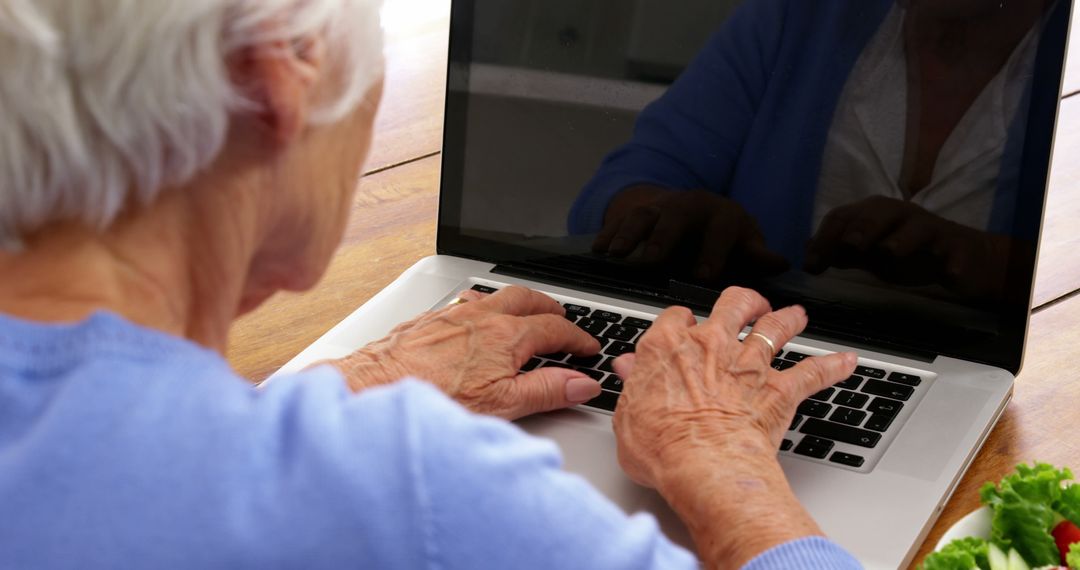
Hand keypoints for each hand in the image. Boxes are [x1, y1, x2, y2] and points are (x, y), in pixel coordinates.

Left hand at [330, 286, 602, 419]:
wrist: (377, 387)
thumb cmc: (433, 398)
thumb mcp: (502, 404)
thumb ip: (547, 390)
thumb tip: (581, 383)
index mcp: (506, 336)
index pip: (555, 329)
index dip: (578, 339)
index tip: (588, 348)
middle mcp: (482, 317)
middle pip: (528, 299)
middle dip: (551, 308)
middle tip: (564, 321)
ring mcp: (454, 314)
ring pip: (496, 296)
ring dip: (518, 302)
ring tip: (527, 313)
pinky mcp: (431, 319)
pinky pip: (466, 302)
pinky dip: (484, 305)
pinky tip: (477, 316)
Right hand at [592, 186, 787, 280]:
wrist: (695, 209)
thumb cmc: (724, 236)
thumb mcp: (745, 243)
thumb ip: (757, 256)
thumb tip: (781, 262)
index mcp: (722, 215)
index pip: (720, 230)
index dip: (714, 252)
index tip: (705, 275)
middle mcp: (691, 205)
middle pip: (676, 217)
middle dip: (663, 237)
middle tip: (651, 261)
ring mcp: (662, 206)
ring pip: (645, 214)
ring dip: (629, 233)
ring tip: (615, 254)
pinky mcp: (639, 210)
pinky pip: (621, 218)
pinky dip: (609, 232)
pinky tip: (599, 250)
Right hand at [610, 287, 856, 567]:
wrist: (704, 465)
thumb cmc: (662, 446)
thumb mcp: (627, 416)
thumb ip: (632, 385)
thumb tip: (627, 369)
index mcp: (668, 347)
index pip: (675, 316)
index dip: (681, 321)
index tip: (682, 328)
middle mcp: (711, 345)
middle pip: (732, 304)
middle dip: (742, 301)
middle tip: (748, 305)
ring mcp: (748, 364)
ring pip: (774, 327)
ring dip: (788, 319)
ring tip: (795, 316)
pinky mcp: (778, 390)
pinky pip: (813, 372)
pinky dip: (832, 366)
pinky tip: (846, 361)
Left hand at [805, 196, 1009, 299]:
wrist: (962, 257)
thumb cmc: (911, 253)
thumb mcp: (871, 254)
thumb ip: (843, 252)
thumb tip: (808, 250)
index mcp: (876, 215)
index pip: (844, 217)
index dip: (826, 238)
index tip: (812, 265)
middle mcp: (901, 215)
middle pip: (878, 213)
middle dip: (862, 228)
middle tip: (850, 247)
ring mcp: (930, 230)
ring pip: (916, 227)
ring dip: (902, 238)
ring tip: (889, 251)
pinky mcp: (955, 248)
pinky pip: (954, 253)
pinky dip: (951, 261)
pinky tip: (948, 272)